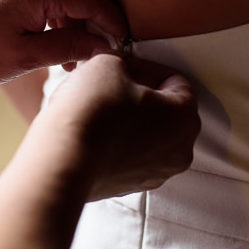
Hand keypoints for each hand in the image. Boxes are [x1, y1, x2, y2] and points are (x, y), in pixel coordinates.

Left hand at [0, 0, 127, 93]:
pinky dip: (63, 6)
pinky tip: (60, 39)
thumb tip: (104, 47)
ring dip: (82, 11)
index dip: (113, 23)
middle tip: (105, 47)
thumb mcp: (24, 58)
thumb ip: (69, 47)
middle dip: (101, 12)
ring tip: (77, 53)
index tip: (123, 46)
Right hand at [30, 53, 199, 200]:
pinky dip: (118, 145)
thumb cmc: (92, 112)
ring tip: (100, 110)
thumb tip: (114, 67)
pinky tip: (95, 134)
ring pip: (150, 137)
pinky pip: (131, 158)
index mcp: (185, 117)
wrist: (63, 160)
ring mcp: (156, 174)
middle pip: (166, 112)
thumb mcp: (107, 64)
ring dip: (130, 121)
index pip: (175, 82)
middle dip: (141, 96)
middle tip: (113, 85)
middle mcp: (180, 150)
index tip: (124, 66)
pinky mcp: (132, 188)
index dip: (147, 68)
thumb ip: (119, 61)